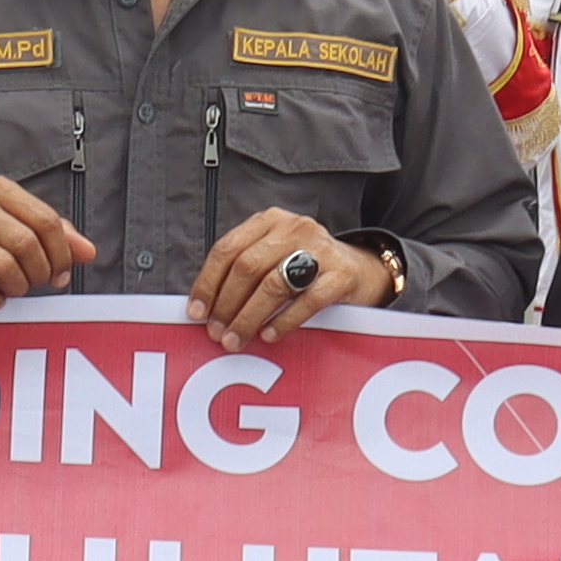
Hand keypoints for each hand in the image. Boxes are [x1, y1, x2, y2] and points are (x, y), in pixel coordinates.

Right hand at [0, 174, 94, 309]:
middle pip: (27, 246)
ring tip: (13, 289)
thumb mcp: (4, 214)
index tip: (60, 272)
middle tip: (35, 283)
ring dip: (17, 288)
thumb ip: (47, 230)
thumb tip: (88, 252)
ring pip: (4, 268)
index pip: (45, 221)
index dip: (62, 253)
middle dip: (39, 273)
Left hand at [194, 207, 389, 347]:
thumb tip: (206, 308)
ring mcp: (321, 250)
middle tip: (216, 333)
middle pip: (247, 267)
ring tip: (236, 339)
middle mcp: (294, 229)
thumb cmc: (308, 268)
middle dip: (226, 304)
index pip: (227, 248)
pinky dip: (284, 321)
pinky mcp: (342, 274)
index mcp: (270, 221)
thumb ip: (245, 271)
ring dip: (249, 317)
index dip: (207, 282)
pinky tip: (269, 335)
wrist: (363, 270)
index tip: (197, 312)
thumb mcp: (275, 256)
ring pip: (273, 284)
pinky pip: (307, 301)